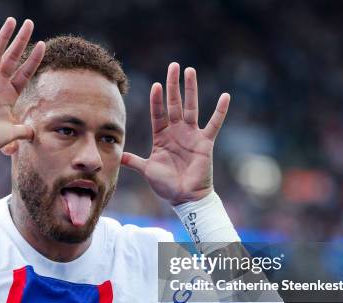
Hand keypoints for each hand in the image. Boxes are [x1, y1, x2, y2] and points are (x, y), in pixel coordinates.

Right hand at [0, 18, 44, 155]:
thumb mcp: (11, 135)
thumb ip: (24, 130)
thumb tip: (36, 133)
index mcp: (9, 95)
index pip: (25, 72)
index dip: (34, 59)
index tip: (42, 44)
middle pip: (13, 58)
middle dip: (21, 40)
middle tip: (29, 22)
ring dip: (4, 37)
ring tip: (12, 21)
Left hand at [121, 63, 229, 204]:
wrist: (184, 197)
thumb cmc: (166, 185)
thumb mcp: (147, 170)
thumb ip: (133, 161)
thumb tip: (117, 156)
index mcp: (162, 136)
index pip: (158, 113)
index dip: (156, 100)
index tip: (155, 85)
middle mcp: (176, 131)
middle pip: (174, 104)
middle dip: (173, 85)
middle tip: (173, 66)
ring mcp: (191, 135)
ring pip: (192, 107)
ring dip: (191, 89)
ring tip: (190, 71)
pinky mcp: (205, 142)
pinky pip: (214, 124)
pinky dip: (220, 111)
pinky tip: (225, 96)